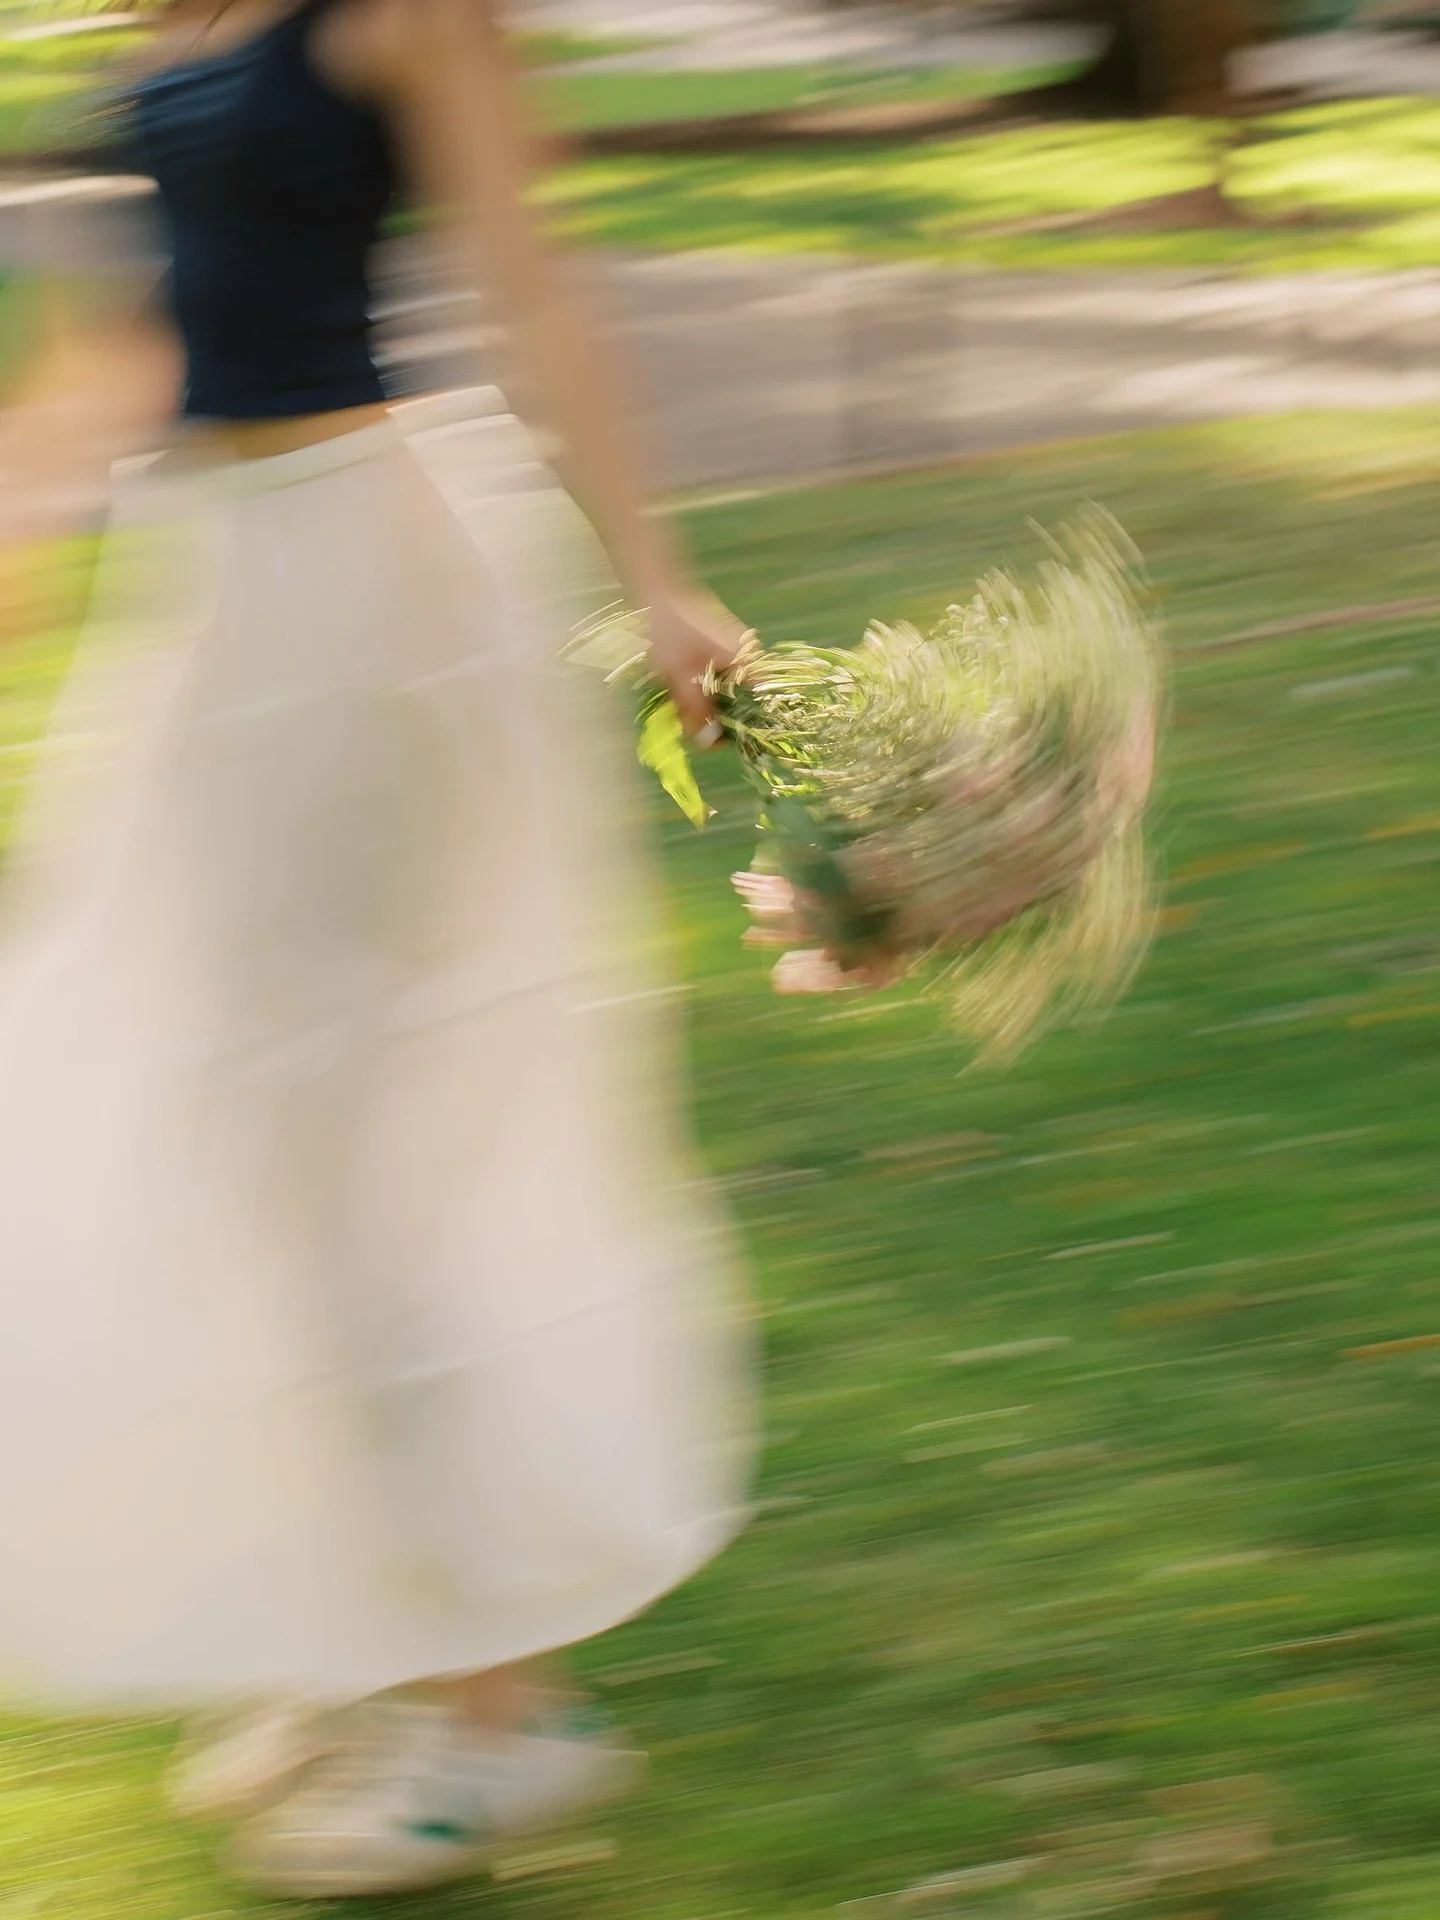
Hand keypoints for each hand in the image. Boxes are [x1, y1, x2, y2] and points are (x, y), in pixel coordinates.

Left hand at [646, 586, 750, 739]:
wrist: (653, 589)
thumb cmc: (668, 628)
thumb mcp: (678, 675)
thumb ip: (695, 709)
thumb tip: (708, 743)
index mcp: (746, 661)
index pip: (757, 706)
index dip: (738, 728)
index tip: (714, 740)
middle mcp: (746, 657)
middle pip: (740, 702)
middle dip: (716, 717)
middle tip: (688, 724)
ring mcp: (731, 652)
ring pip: (724, 692)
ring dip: (705, 704)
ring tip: (679, 704)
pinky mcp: (716, 650)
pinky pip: (714, 679)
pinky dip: (699, 689)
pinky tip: (679, 689)